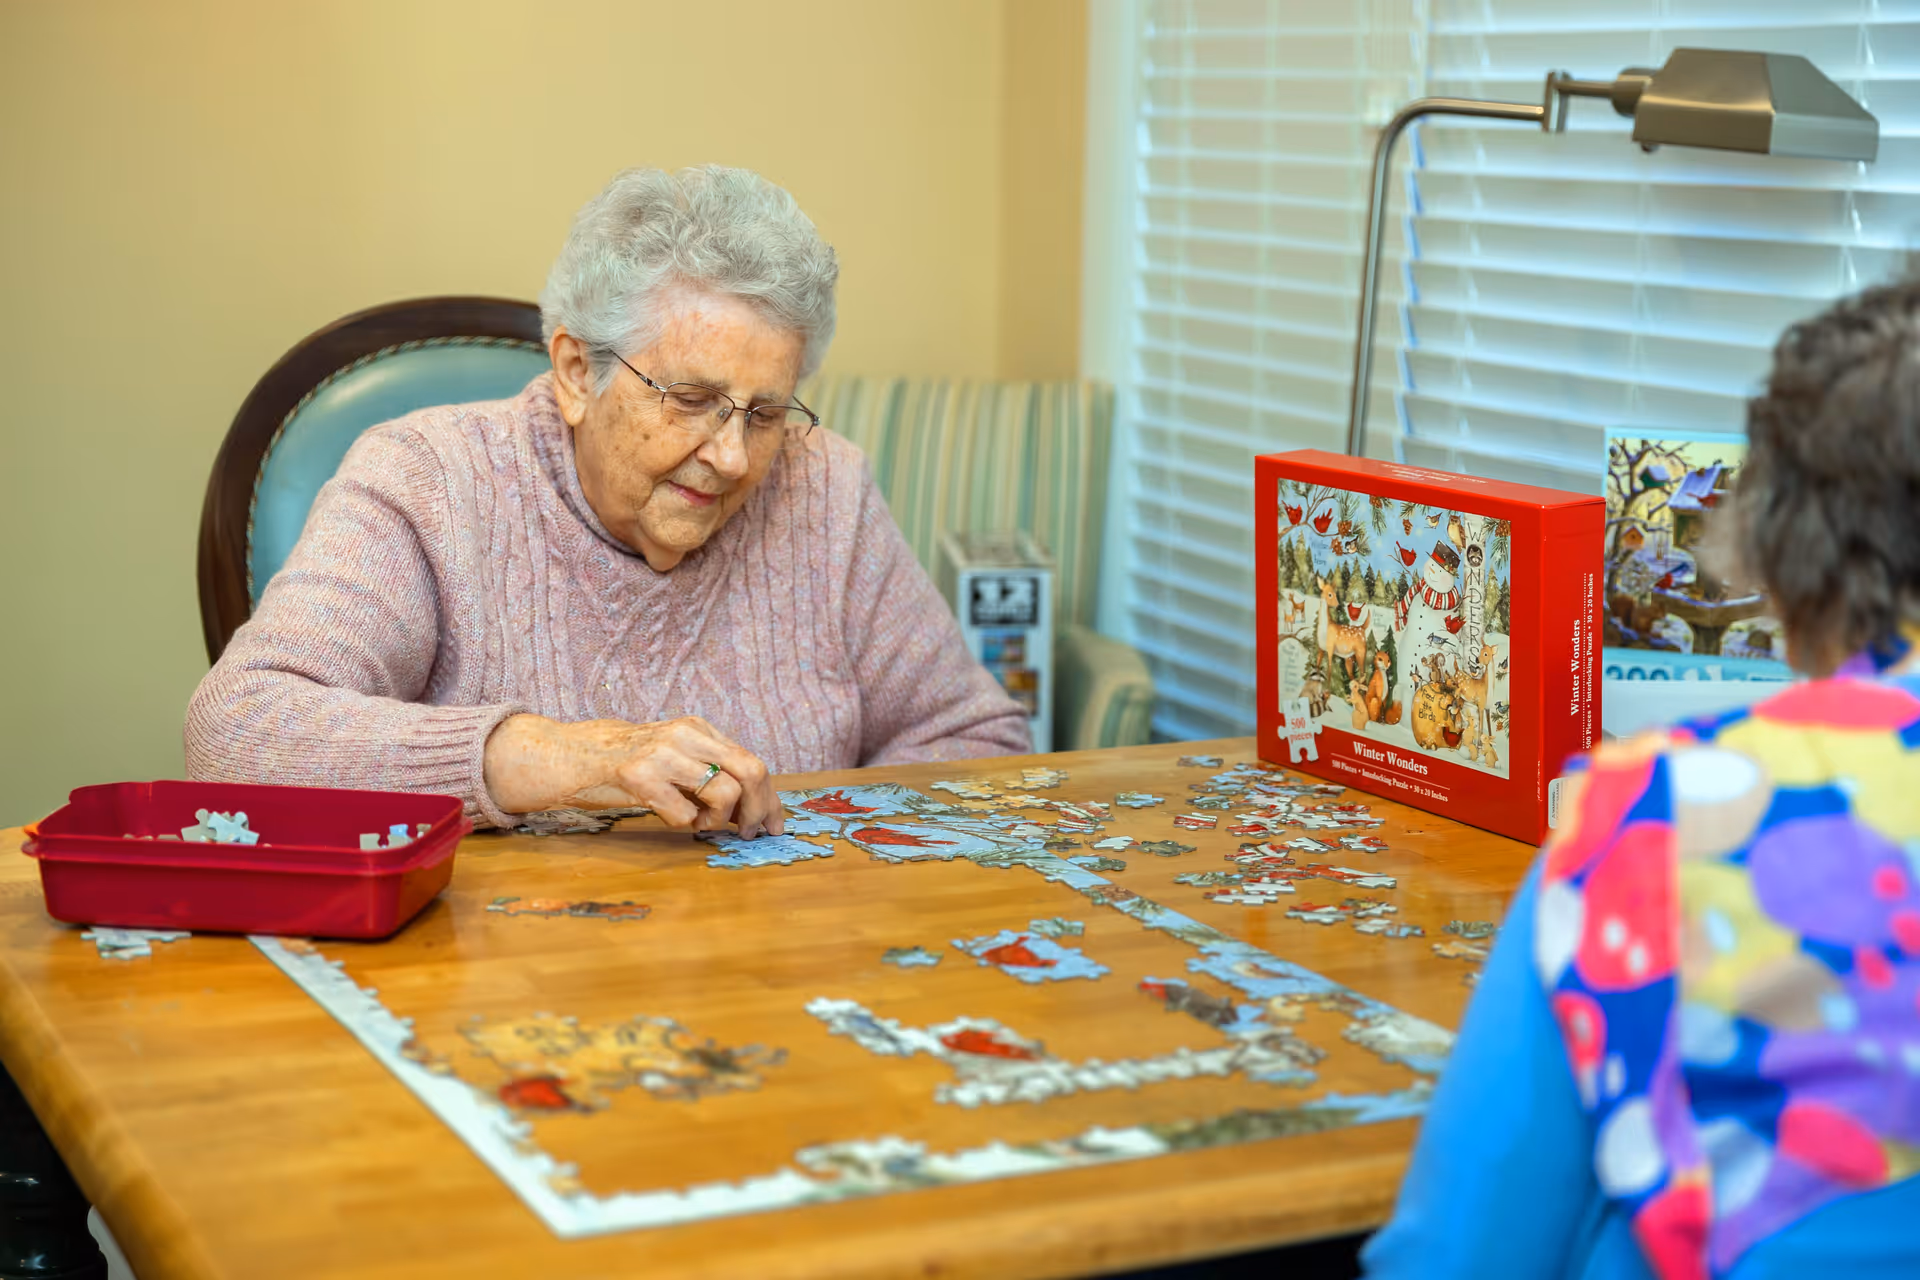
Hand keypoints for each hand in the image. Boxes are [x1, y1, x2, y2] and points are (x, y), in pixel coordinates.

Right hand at [483, 714, 784, 837]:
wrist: (569, 755)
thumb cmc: (627, 765)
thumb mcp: (675, 759)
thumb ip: (709, 775)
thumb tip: (754, 810)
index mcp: (699, 729)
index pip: (753, 762)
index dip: (770, 799)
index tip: (774, 825)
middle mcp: (686, 734)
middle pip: (751, 772)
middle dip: (759, 810)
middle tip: (749, 834)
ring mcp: (662, 753)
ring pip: (725, 792)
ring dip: (719, 820)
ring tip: (699, 822)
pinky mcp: (637, 776)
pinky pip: (684, 814)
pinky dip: (684, 825)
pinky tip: (668, 816)